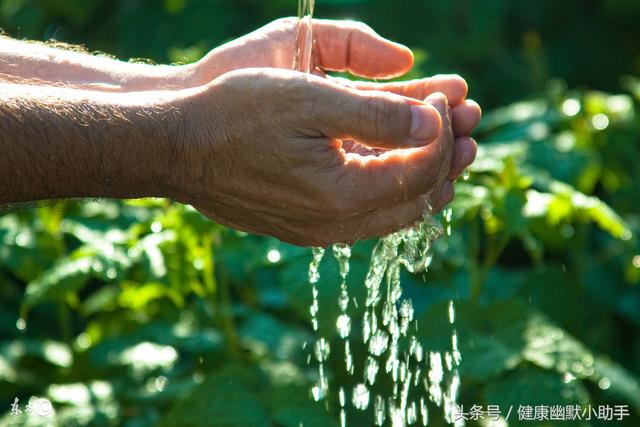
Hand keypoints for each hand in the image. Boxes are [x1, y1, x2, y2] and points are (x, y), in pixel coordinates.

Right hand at [169, 68, 454, 246]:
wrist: (175, 148)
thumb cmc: (234, 115)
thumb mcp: (309, 99)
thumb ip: (378, 113)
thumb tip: (434, 123)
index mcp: (342, 195)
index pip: (421, 169)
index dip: (444, 131)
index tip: (447, 96)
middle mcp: (335, 224)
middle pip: (416, 199)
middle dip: (448, 159)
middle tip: (471, 128)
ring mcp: (318, 230)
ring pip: (393, 212)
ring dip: (424, 176)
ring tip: (448, 147)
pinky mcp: (304, 226)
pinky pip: (365, 215)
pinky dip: (391, 188)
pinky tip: (396, 165)